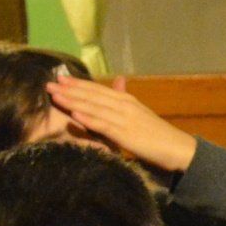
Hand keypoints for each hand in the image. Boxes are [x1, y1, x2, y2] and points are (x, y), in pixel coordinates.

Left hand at [43, 76, 200, 175]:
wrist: (176, 147)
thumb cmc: (156, 133)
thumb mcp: (139, 113)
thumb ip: (124, 99)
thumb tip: (118, 81)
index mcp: (126, 99)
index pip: (98, 89)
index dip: (78, 83)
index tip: (60, 78)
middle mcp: (124, 105)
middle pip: (92, 95)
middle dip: (70, 89)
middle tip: (49, 83)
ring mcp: (124, 119)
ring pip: (94, 107)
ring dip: (73, 101)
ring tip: (55, 95)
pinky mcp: (125, 134)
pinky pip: (102, 125)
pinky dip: (88, 119)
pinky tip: (74, 114)